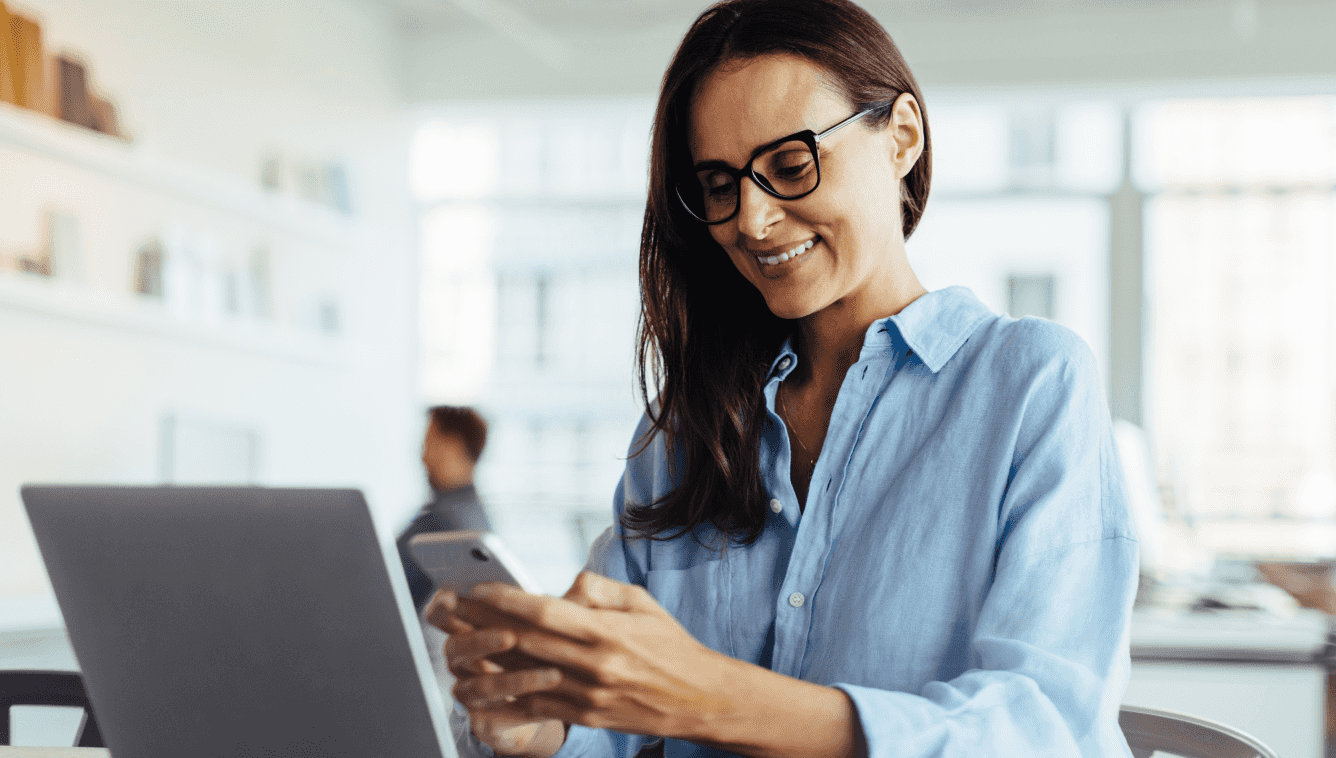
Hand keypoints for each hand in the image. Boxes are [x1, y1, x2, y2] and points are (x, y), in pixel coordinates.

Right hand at [424, 589, 566, 756]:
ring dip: (516, 679)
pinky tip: (552, 700)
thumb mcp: (547, 625)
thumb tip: (584, 580)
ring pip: (482, 686)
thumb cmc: (541, 652)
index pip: (441, 614)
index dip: (442, 606)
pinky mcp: (486, 721)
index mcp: (469, 629)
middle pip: (456, 647)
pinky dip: (527, 708)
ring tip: (552, 674)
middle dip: (481, 640)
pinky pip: (501, 716)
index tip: (453, 597)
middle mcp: (462, 661)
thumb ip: (553, 606)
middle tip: (510, 636)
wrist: (549, 703)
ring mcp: (471, 693)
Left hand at [450, 572, 744, 741]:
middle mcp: (594, 665)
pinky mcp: (587, 717)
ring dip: (488, 656)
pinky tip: (486, 679)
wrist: (698, 698)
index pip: (544, 612)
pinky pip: (538, 705)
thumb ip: (597, 590)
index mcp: (605, 631)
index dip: (506, 600)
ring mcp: (588, 695)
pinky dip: (509, 691)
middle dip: (484, 623)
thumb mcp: (640, 602)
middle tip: (454, 609)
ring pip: (525, 674)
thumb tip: (560, 588)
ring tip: (461, 638)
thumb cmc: (669, 644)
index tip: (478, 588)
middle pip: (525, 642)